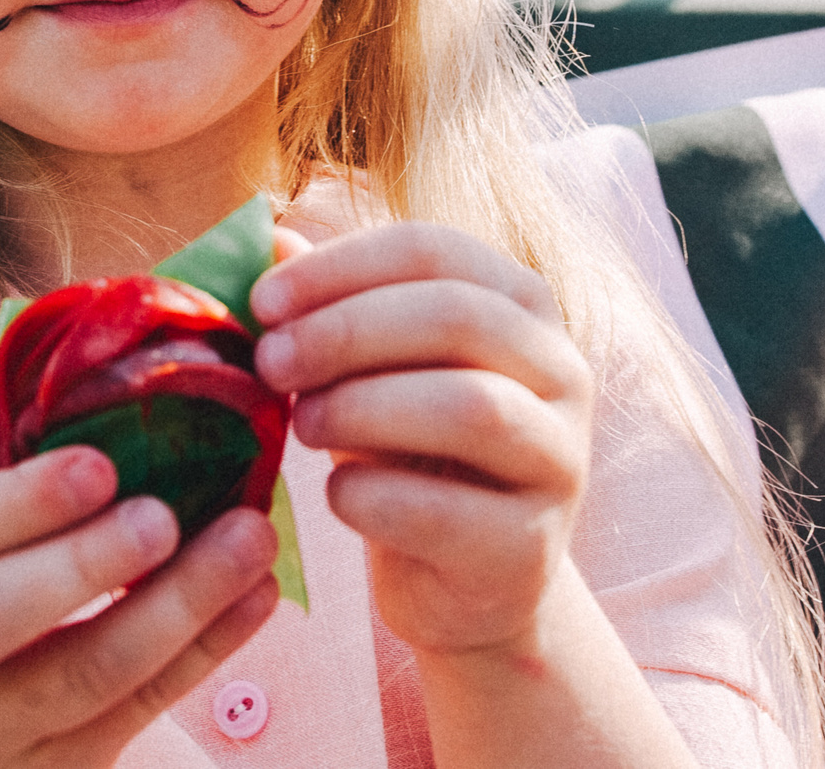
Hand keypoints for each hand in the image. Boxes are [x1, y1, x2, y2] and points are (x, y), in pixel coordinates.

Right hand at [0, 446, 279, 768]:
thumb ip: (5, 487)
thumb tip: (112, 367)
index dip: (16, 504)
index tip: (98, 464)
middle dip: (78, 568)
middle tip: (162, 517)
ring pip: (80, 679)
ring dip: (176, 609)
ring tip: (249, 539)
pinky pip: (137, 713)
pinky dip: (203, 653)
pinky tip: (255, 596)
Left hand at [250, 223, 594, 657]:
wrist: (459, 588)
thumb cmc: (408, 455)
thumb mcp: (366, 370)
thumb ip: (329, 305)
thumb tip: (267, 237)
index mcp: (522, 305)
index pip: (434, 250)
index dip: (340, 266)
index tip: (262, 301)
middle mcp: (562, 372)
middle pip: (457, 316)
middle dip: (346, 331)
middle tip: (269, 362)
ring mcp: (559, 461)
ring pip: (472, 407)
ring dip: (362, 407)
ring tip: (298, 424)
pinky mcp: (531, 549)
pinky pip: (446, 512)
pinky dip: (371, 497)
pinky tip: (337, 496)